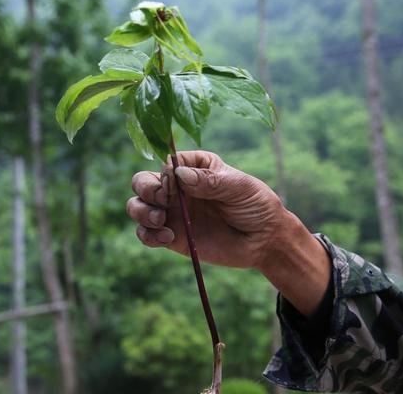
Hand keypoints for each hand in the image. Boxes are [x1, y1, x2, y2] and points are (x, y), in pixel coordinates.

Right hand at [126, 150, 329, 314]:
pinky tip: (167, 237)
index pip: (166, 162)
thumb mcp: (239, 187)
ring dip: (141, 211)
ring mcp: (172, 212)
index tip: (176, 183)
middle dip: (146, 188)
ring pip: (137, 206)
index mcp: (194, 167)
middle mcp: (177, 188)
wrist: (265, 241)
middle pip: (142, 181)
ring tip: (161, 220)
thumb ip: (210, 181)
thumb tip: (179, 174)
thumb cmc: (256, 206)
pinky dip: (148, 235)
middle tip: (162, 200)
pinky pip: (146, 234)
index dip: (165, 172)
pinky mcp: (172, 237)